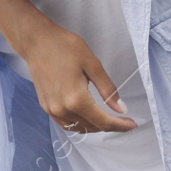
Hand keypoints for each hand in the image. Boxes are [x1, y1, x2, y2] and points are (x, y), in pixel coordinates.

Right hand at [21, 24, 136, 134]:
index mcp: (76, 100)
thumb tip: (121, 109)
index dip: (120, 126)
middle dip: (110, 126)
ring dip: (95, 126)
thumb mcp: (93, 64)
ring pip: (78, 128)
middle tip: (124, 120)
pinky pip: (66, 124)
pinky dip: (80, 124)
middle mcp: (62, 110)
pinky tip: (88, 116)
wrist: (37, 42)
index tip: (133, 125)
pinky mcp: (46, 107)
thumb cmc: (65, 47)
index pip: (103, 122)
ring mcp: (52, 110)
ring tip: (109, 118)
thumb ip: (108, 89)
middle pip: (92, 127)